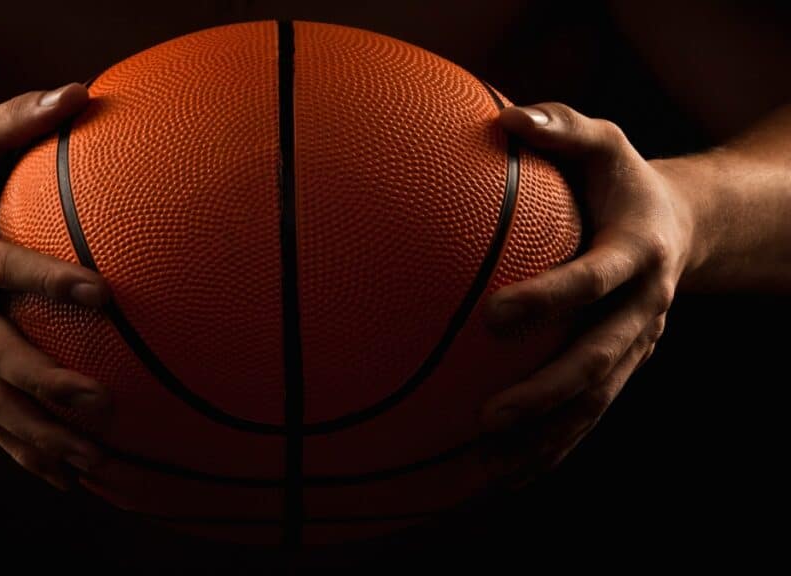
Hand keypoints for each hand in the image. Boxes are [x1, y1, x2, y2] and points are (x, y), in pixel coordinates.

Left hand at [479, 103, 699, 487]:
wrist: (680, 225)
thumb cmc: (621, 178)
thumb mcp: (602, 140)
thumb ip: (559, 127)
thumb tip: (503, 117)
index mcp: (637, 250)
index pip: (595, 279)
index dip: (552, 299)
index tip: (496, 316)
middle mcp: (642, 307)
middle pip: (599, 359)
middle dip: (546, 392)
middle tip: (487, 416)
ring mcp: (635, 344)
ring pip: (595, 402)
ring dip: (546, 438)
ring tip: (489, 469)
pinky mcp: (624, 367)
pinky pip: (589, 414)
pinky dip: (554, 447)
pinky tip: (508, 475)